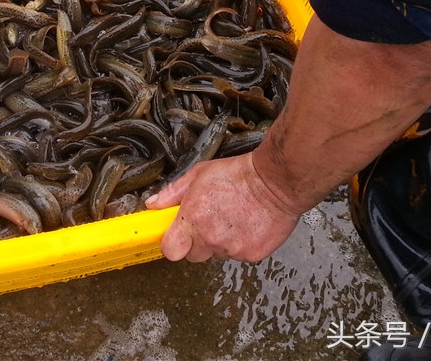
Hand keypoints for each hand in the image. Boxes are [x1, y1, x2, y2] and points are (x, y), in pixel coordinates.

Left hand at [146, 152, 301, 262]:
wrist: (276, 182)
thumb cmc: (238, 175)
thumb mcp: (198, 175)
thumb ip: (172, 193)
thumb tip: (153, 204)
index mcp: (193, 218)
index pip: (170, 250)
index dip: (172, 245)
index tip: (175, 236)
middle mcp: (211, 237)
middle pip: (193, 256)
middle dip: (197, 243)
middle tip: (208, 222)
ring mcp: (232, 249)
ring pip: (217, 254)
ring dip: (220, 242)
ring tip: (231, 218)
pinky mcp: (252, 255)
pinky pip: (239, 255)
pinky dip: (241, 244)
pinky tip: (246, 224)